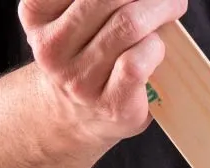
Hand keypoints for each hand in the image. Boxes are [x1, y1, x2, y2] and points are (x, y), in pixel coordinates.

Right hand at [17, 0, 186, 147]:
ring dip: (160, 9)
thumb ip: (95, 1)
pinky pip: (137, 62)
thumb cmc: (85, 56)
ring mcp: (79, 79)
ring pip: (126, 25)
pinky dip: (155, 46)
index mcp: (37, 16)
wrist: (75, 115)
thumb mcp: (72, 19)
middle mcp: (52, 48)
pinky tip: (157, 46)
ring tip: (172, 6)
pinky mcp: (110, 102)